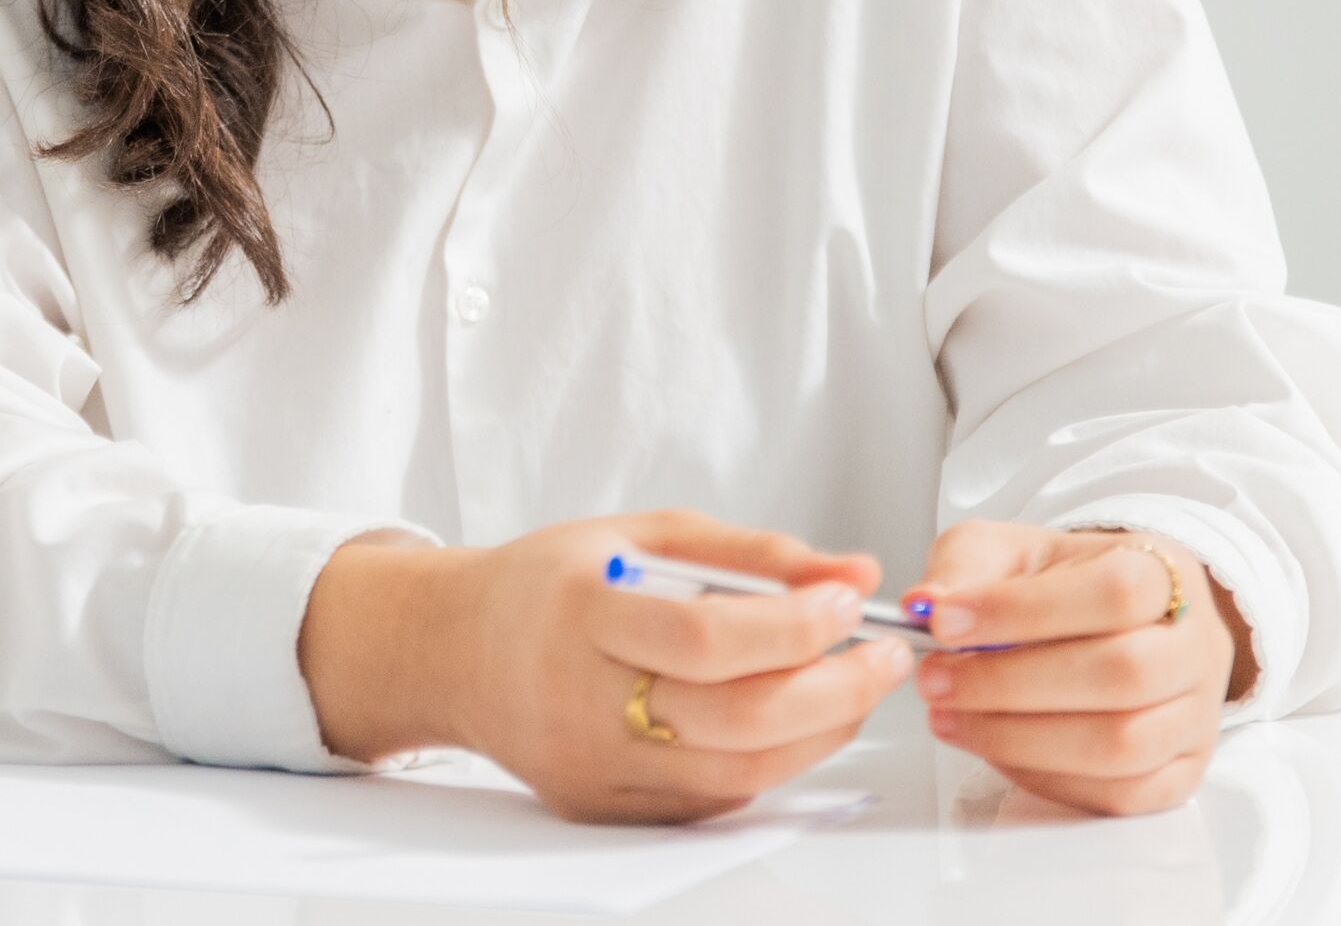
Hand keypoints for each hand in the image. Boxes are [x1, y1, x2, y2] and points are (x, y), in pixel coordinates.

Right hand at [300, 510, 918, 823]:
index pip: (703, 636)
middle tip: (884, 658)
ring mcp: (589, 765)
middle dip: (833, 690)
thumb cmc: (552, 584)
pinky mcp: (601, 806)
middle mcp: (578, 697)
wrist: (456, 650)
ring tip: (852, 689)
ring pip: (733, 773)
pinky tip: (793, 722)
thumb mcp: (641, 536)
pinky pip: (709, 800)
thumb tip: (850, 574)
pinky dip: (769, 763)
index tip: (850, 606)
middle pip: (732, 718)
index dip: (792, 626)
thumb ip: (749, 553)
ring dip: (816, 734)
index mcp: (581, 612)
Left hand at [902, 521, 1249, 816]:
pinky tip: (994, 747)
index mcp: (1165, 574)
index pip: (1114, 592)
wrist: (1109, 626)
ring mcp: (1196, 717)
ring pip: (1122, 745)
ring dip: (1020, 738)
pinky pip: (1119, 794)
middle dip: (1010, 683)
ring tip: (950, 715)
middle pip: (1123, 675)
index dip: (1023, 611)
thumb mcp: (1008, 551)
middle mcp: (1195, 647)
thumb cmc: (1061, 587)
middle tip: (934, 679)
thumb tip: (925, 604)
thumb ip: (965, 567)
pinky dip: (1045, 777)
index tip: (945, 621)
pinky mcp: (1180, 774)